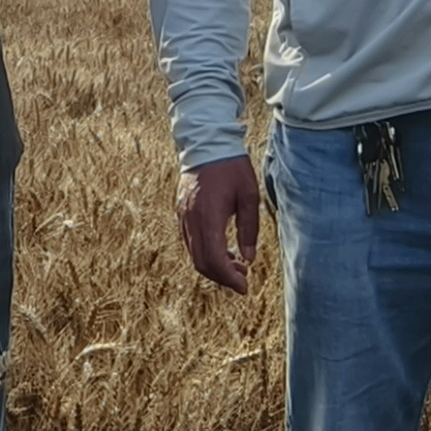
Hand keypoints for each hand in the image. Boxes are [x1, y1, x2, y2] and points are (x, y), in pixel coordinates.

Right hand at [179, 157, 263, 293]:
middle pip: (201, 262)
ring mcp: (183, 216)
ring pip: (194, 255)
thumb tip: (248, 259)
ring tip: (237, 266)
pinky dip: (206, 253)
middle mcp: (191, 219)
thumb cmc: (232, 167)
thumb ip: (249, 229)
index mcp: (208, 215)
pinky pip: (190, 242)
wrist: (206, 144)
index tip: (244, 287)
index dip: (228, 278)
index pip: (213, 258)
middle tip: (243, 281)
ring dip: (214, 267)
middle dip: (222, 277)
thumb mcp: (249, 196)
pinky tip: (223, 251)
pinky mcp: (181, 213)